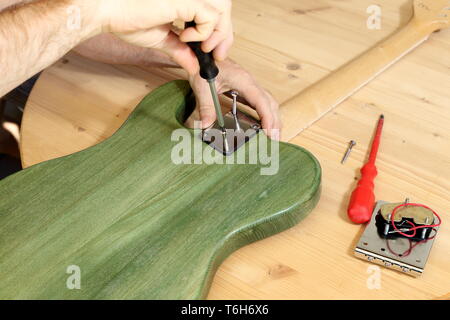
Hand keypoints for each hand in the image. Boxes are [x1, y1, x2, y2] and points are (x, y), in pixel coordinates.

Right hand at [97, 0, 232, 73]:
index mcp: (184, 0)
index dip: (222, 31)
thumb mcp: (162, 38)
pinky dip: (204, 32)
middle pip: (224, 8)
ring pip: (222, 9)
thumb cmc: (126, 17)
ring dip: (218, 33)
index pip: (215, 11)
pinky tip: (185, 37)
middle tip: (216, 55)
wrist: (107, 12)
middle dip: (225, 35)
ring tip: (202, 47)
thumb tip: (193, 66)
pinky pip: (210, 16)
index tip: (215, 52)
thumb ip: (180, 50)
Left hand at [186, 59, 280, 139]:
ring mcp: (249, 86)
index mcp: (243, 80)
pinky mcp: (245, 89)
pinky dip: (265, 115)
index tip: (270, 132)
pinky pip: (260, 102)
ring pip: (268, 103)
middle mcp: (250, 83)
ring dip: (273, 119)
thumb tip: (206, 125)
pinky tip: (263, 126)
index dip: (267, 117)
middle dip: (275, 122)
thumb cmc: (203, 66)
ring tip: (273, 136)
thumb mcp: (202, 87)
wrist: (201, 55)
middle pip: (270, 103)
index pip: (261, 101)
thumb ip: (206, 106)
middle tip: (275, 140)